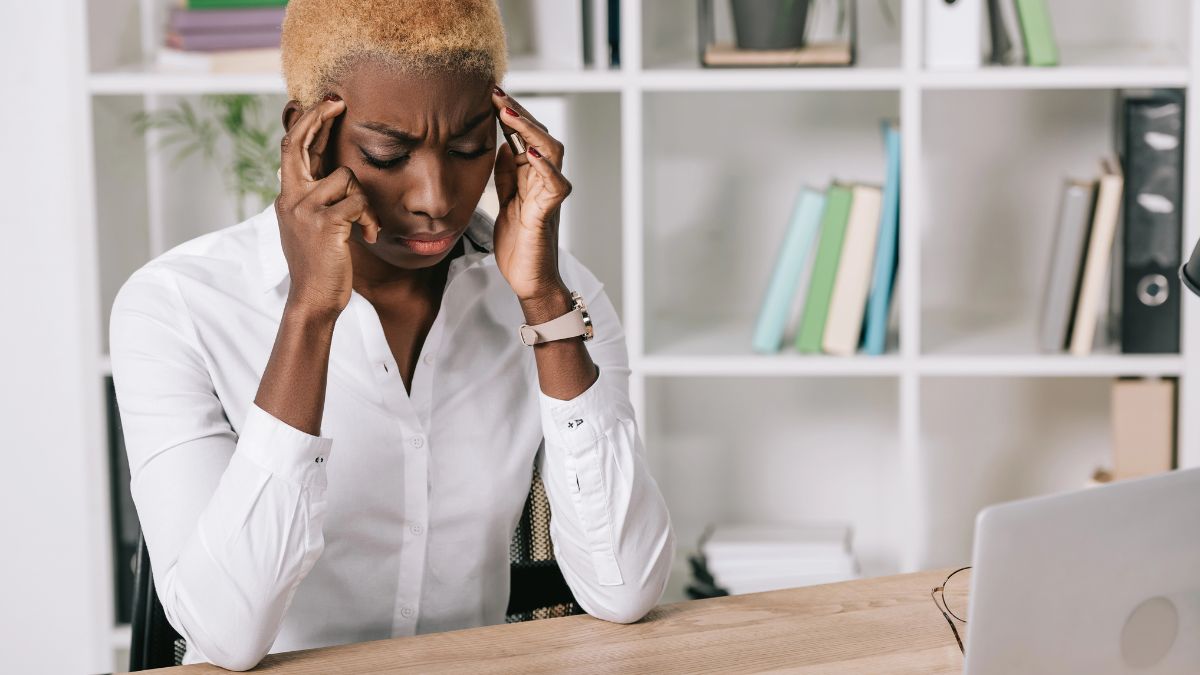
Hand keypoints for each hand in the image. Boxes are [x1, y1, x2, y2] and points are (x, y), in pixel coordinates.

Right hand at [274, 95, 381, 319]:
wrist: (313, 299)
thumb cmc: (321, 265)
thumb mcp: (313, 226)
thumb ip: (319, 198)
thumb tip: (335, 173)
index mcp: (289, 197)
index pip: (293, 150)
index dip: (307, 124)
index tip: (325, 104)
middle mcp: (291, 198)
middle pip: (299, 144)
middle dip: (318, 118)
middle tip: (338, 102)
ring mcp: (304, 209)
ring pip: (346, 177)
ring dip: (366, 202)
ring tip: (367, 227)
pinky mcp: (324, 222)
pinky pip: (358, 201)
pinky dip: (370, 219)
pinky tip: (369, 237)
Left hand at [490, 86, 573, 302]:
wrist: (529, 281)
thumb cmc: (519, 244)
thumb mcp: (505, 201)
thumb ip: (505, 174)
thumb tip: (499, 143)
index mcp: (530, 176)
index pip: (523, 135)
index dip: (509, 114)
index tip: (489, 92)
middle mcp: (543, 181)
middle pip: (539, 135)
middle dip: (518, 112)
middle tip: (497, 92)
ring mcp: (548, 196)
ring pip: (551, 151)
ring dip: (530, 130)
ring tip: (509, 113)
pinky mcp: (548, 214)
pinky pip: (555, 185)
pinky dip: (544, 167)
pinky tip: (528, 152)